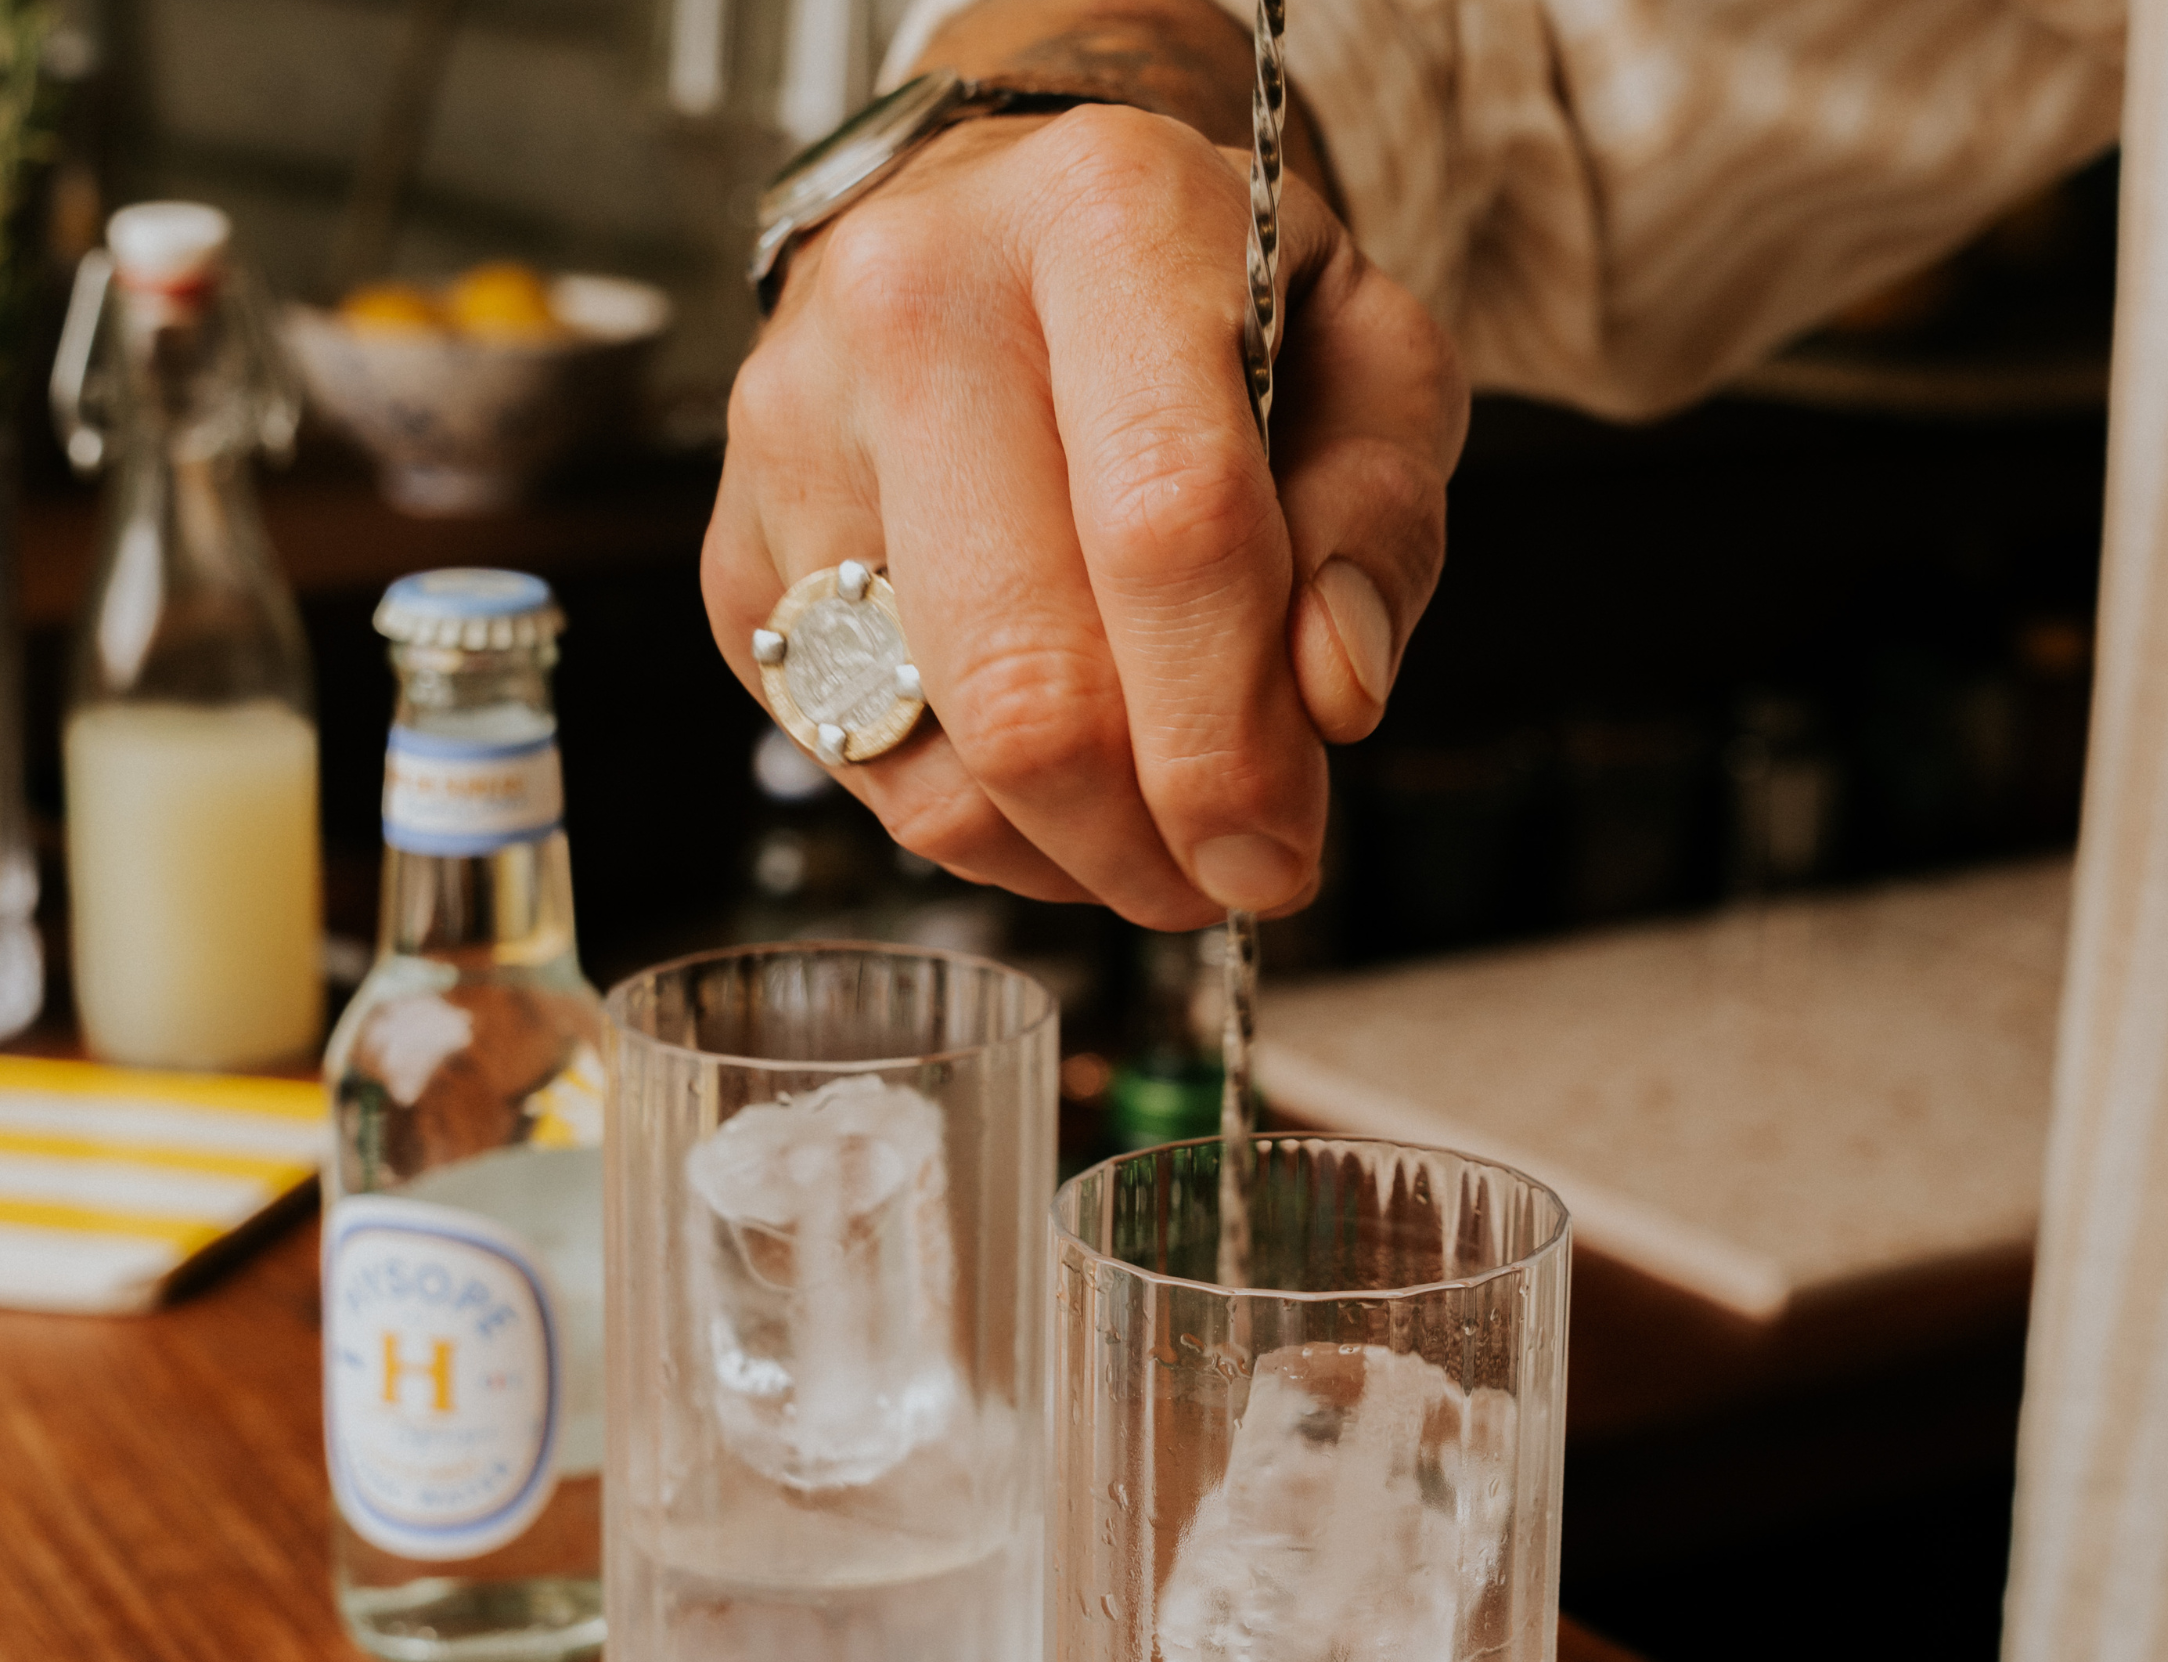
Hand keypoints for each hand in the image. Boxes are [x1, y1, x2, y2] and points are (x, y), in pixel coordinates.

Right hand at [701, 96, 1463, 926]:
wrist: (1010, 222)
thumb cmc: (1215, 307)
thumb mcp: (1369, 363)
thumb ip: (1376, 524)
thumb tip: (1332, 695)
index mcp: (1104, 223)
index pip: (1167, 528)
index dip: (1230, 740)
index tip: (1280, 855)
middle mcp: (914, 307)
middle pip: (1027, 681)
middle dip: (1147, 837)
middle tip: (1228, 877)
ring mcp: (793, 436)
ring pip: (940, 761)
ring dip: (1073, 858)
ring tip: (1157, 834)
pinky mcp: (737, 555)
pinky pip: (868, 774)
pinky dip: (988, 834)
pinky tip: (1060, 795)